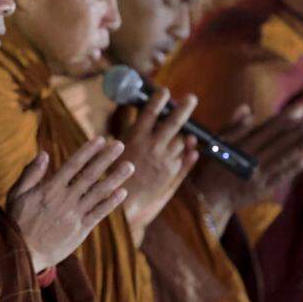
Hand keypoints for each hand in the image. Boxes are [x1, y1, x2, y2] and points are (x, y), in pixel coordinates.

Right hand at [7, 138, 133, 272]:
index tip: (101, 139)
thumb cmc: (17, 222)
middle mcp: (65, 200)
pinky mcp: (80, 230)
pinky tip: (122, 192)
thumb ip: (31, 174)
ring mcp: (74, 215)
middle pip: (90, 175)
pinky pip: (99, 213)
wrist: (23, 254)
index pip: (73, 165)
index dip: (88, 151)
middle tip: (120, 144)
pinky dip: (111, 202)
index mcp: (49, 189)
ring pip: (99, 193)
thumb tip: (43, 153)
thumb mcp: (16, 194)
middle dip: (106, 159)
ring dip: (115, 178)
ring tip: (129, 166)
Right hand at [119, 88, 199, 245]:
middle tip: (192, 98)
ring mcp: (166, 161)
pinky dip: (189, 153)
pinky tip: (191, 148)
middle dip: (184, 108)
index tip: (164, 91)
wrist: (122, 210)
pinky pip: (186, 159)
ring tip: (183, 133)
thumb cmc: (110, 181)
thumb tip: (135, 116)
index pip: (151, 111)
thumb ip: (127, 133)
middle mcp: (153, 147)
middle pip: (174, 122)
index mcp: (136, 139)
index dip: (159, 99)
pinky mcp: (172, 175)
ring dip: (183, 136)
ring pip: (182, 141)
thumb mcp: (114, 153)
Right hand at [191, 102, 302, 234]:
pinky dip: (295, 167)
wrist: (206, 201)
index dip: (285, 118)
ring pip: (283, 159)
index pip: (266, 130)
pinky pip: (281, 177)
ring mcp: (258, 177)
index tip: (301, 107)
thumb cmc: (209, 168)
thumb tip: (246, 109)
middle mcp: (251, 162)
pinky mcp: (263, 190)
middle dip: (300, 131)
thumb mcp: (214, 144)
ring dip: (301, 147)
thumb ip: (231, 127)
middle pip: (279, 143)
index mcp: (239, 149)